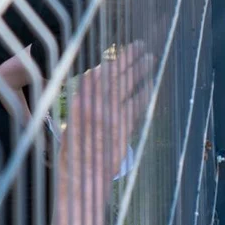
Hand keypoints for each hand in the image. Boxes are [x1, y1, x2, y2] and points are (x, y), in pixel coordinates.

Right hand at [62, 42, 153, 190]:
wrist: (83, 178)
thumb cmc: (76, 153)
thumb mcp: (73, 123)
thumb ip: (86, 103)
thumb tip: (99, 83)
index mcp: (79, 103)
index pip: (98, 74)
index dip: (112, 62)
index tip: (121, 52)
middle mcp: (95, 106)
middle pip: (116, 75)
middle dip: (129, 59)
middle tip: (140, 46)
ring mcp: (111, 116)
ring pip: (129, 86)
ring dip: (141, 71)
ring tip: (150, 58)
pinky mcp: (124, 127)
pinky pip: (138, 105)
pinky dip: (145, 93)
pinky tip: (152, 84)